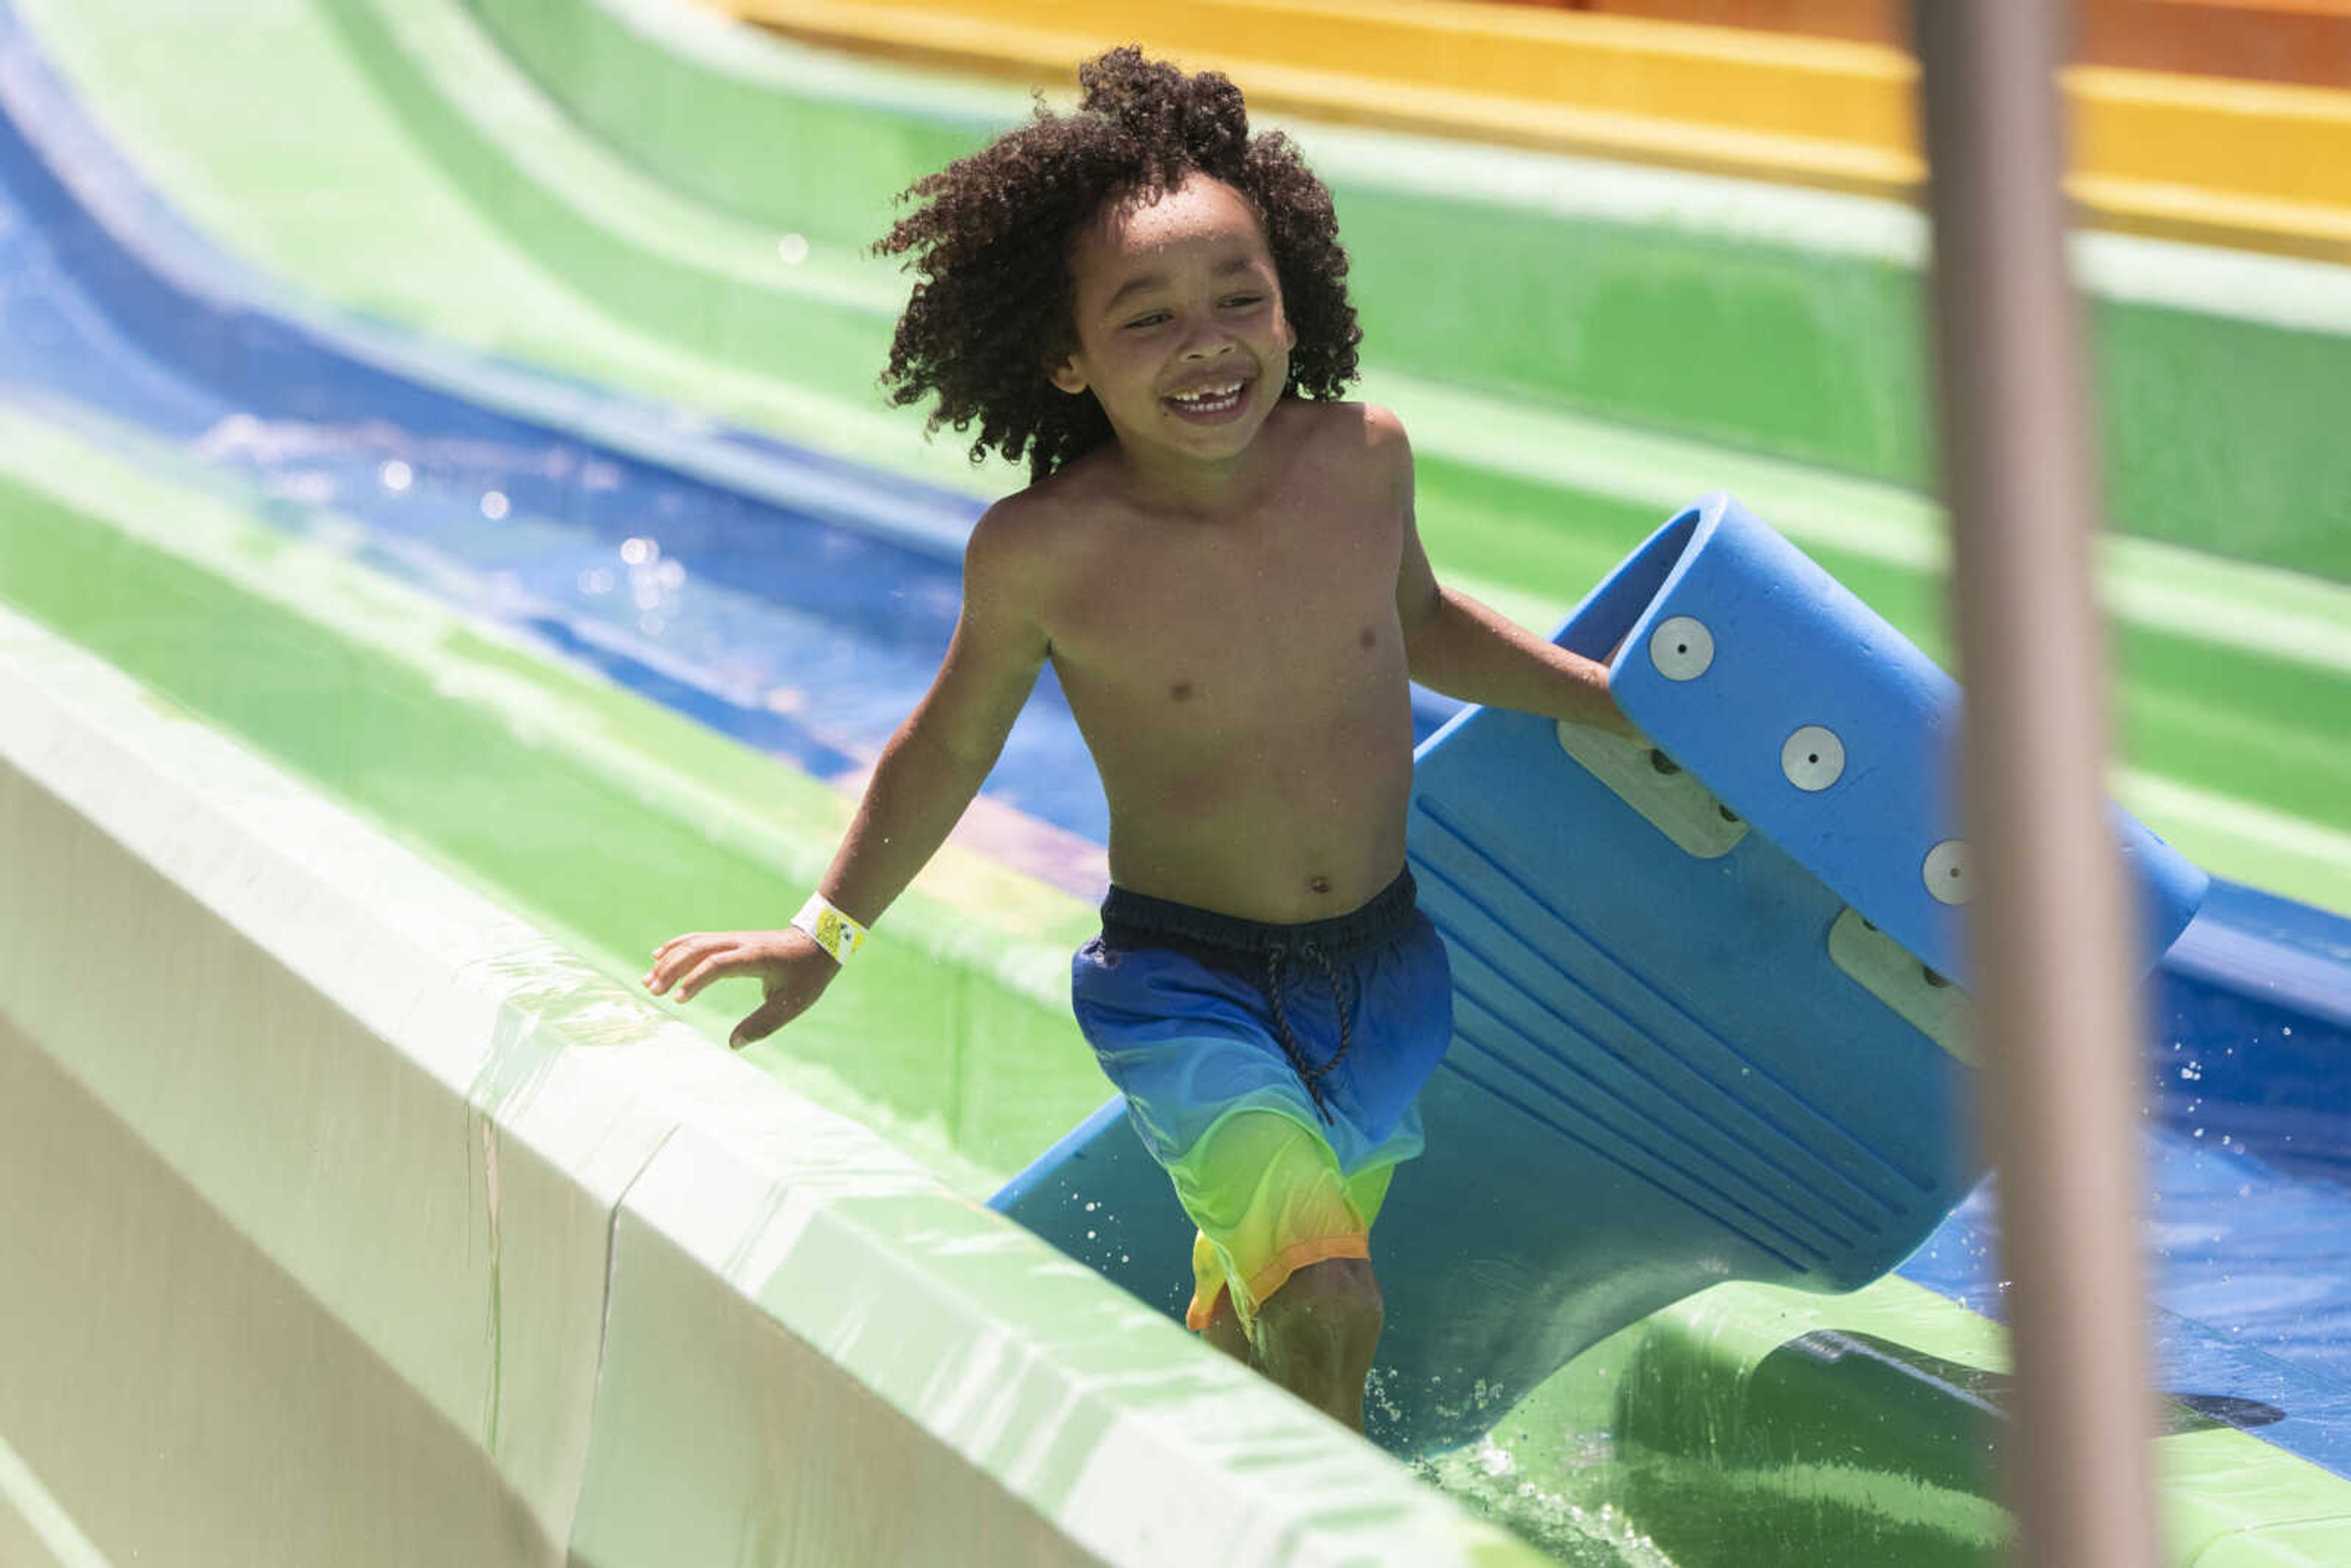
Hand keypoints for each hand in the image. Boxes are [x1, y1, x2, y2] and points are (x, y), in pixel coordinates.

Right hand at [643, 927, 839, 1048]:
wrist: (819, 941)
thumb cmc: (807, 974)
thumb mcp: (792, 1003)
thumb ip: (763, 1024)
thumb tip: (733, 1044)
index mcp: (755, 958)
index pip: (718, 964)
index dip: (696, 980)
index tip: (678, 999)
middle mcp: (740, 943)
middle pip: (698, 949)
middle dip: (672, 969)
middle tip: (652, 990)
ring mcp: (734, 939)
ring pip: (694, 943)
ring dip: (669, 960)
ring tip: (647, 980)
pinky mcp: (730, 940)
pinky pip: (698, 939)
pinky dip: (677, 946)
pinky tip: (659, 956)